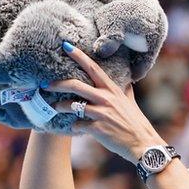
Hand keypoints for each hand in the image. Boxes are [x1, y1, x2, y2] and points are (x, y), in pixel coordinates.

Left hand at [43, 42, 165, 162]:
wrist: (142, 143)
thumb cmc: (135, 122)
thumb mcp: (130, 102)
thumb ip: (125, 90)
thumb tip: (127, 80)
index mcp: (112, 90)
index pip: (93, 68)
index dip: (78, 55)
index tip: (66, 46)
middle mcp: (106, 99)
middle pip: (76, 85)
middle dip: (58, 84)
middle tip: (46, 84)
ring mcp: (101, 113)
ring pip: (72, 106)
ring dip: (61, 106)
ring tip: (55, 107)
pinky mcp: (97, 128)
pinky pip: (77, 125)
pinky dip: (75, 126)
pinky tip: (76, 127)